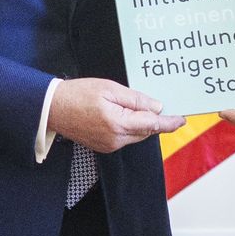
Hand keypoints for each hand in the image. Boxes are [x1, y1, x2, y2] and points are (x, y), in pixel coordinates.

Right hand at [48, 77, 184, 152]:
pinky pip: (125, 137)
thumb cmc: (77, 95)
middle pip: (146, 131)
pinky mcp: (104, 146)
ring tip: (137, 106)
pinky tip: (125, 114)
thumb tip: (157, 106)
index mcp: (118, 124)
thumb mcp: (110, 89)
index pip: (152, 125)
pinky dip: (130, 127)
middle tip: (161, 105)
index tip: (182, 119)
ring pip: (136, 135)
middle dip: (155, 120)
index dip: (169, 122)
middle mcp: (115, 140)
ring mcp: (109, 145)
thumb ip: (136, 99)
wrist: (52, 108)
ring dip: (141, 123)